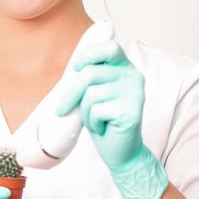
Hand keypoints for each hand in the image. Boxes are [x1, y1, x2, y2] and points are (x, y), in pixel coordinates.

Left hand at [54, 39, 144, 169]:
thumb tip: (74, 64)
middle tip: (62, 109)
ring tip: (94, 120)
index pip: (110, 47)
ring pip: (91, 94)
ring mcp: (136, 93)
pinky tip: (104, 128)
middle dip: (71, 94)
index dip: (89, 55)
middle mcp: (134, 77)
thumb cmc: (103, 120)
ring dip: (84, 112)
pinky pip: (97, 111)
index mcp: (125, 68)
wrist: (121, 151)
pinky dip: (93, 122)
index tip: (76, 68)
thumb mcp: (93, 93)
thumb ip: (88, 77)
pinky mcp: (133, 111)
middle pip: (90, 74)